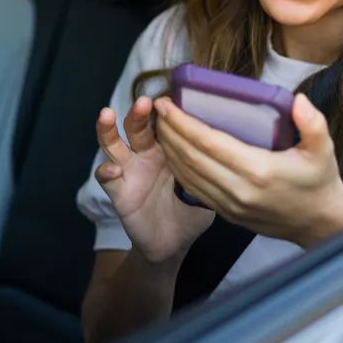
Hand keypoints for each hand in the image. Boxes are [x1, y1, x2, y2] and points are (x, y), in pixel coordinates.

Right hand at [94, 96, 213, 264]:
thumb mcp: (206, 186)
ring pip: (113, 144)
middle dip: (138, 112)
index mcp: (168, 148)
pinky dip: (106, 171)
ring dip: (108, 129)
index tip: (170, 98)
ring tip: (107, 114)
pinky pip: (107, 178)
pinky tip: (114, 170)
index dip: (164, 111)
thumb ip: (211, 167)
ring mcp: (130, 170)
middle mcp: (146, 154)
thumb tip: (235, 148)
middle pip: (136, 126)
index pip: (162, 122)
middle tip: (144, 102)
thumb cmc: (191, 211)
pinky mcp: (119, 191)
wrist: (173, 243)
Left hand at [154, 94, 342, 247]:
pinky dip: (179, 169)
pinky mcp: (227, 214)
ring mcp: (230, 205)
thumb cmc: (319, 182)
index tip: (167, 103)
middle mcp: (238, 190)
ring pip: (187, 175)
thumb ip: (312, 123)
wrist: (320, 225)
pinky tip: (173, 153)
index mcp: (258, 170)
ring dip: (169, 150)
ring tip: (161, 126)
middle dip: (169, 131)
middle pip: (191, 158)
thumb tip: (298, 100)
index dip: (183, 122)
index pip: (208, 143)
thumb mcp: (324, 149)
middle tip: (158, 109)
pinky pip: (194, 190)